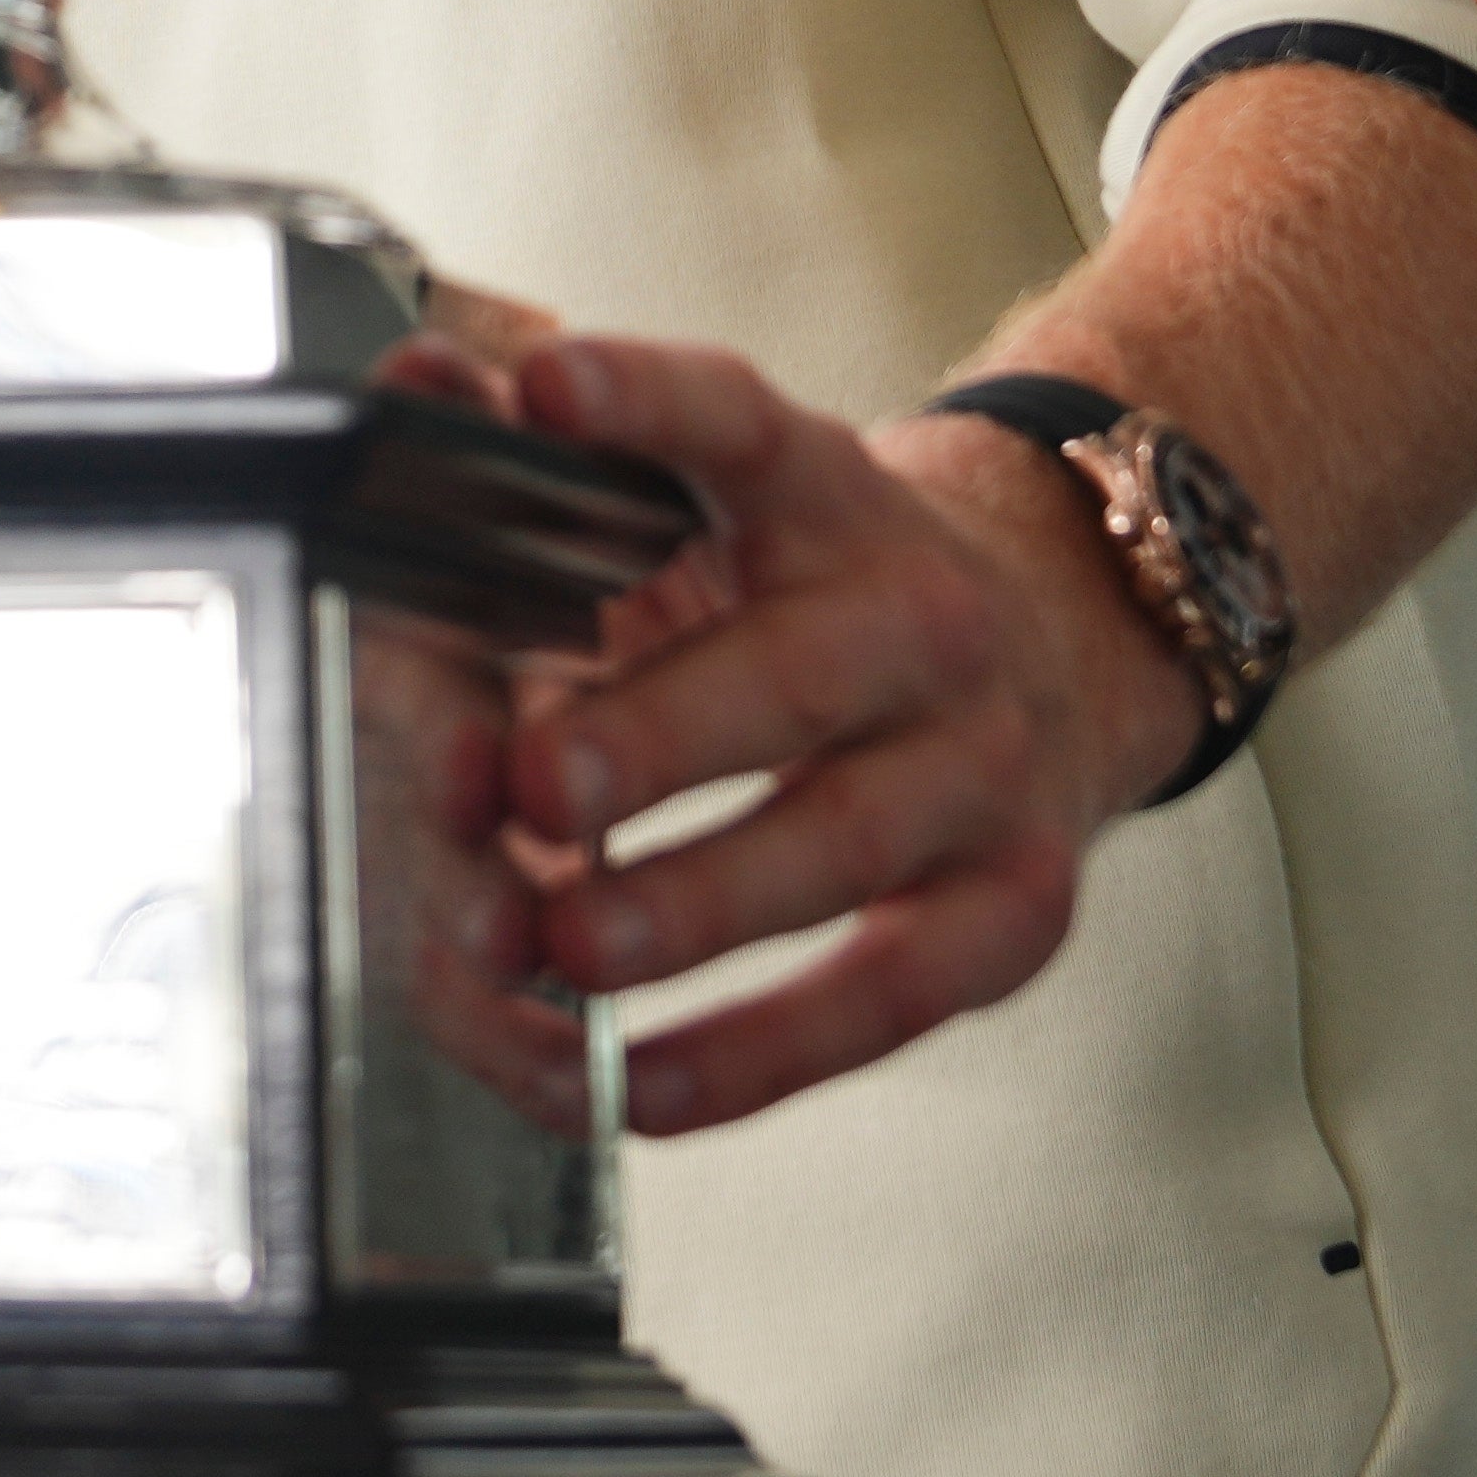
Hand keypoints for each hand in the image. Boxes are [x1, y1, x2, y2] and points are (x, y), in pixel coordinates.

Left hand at [475, 332, 1194, 1133]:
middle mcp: (918, 618)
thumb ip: (549, 457)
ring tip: (570, 943)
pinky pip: (885, 996)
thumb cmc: (816, 583)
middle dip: (657, 736)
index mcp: (819, 491)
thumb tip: (415, 395)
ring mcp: (981, 767)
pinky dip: (762, 1050)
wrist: (1061, 643)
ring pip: (839, 845)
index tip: (542, 393)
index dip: (641, 401)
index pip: (730, 422)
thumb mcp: (707, 497)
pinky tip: (648, 1083)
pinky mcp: (1011, 907)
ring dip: (694, 905)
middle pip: (791, 674)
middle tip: (537, 782)